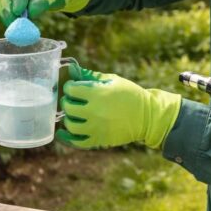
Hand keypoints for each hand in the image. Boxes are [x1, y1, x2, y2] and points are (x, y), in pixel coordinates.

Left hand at [56, 65, 181, 149]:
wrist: (147, 116)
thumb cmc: (130, 95)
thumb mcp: (112, 80)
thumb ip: (90, 76)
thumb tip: (72, 69)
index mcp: (98, 93)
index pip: (70, 89)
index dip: (70, 87)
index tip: (74, 87)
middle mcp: (95, 111)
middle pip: (68, 107)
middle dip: (68, 101)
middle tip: (73, 100)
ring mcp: (96, 127)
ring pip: (70, 124)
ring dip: (68, 118)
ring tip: (73, 114)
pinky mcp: (99, 140)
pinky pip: (77, 141)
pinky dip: (67, 137)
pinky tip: (63, 131)